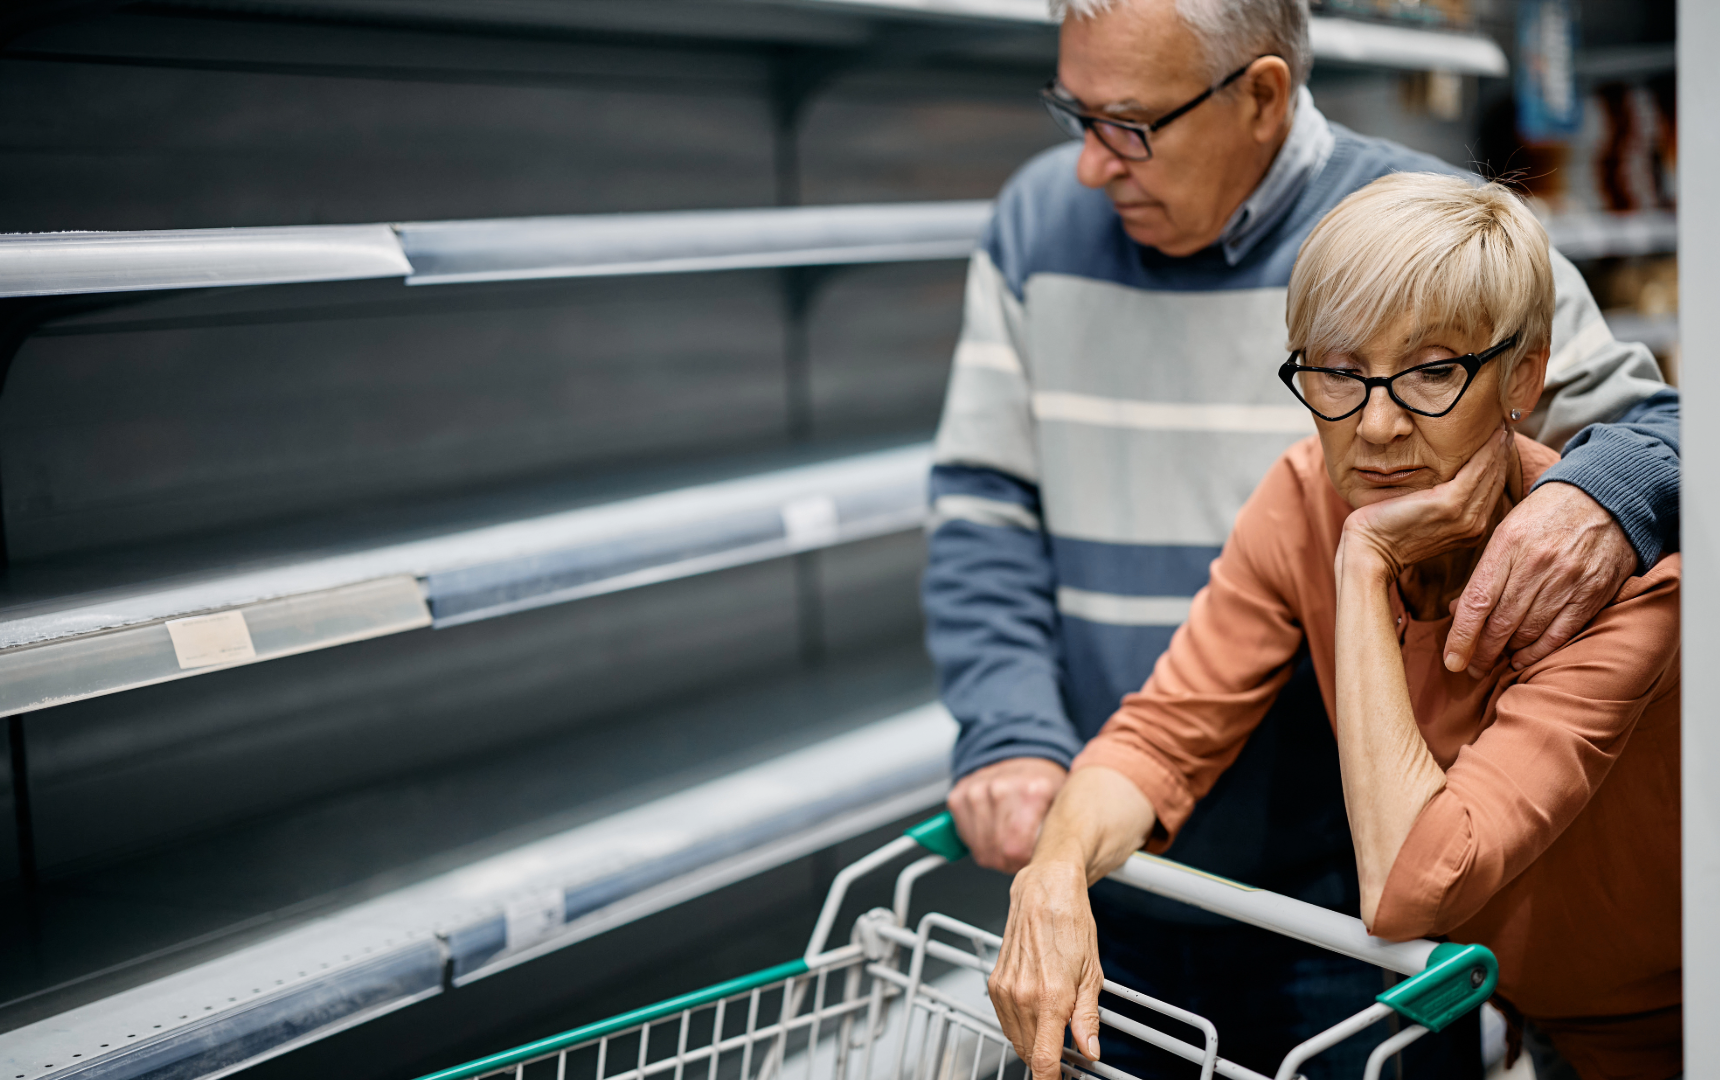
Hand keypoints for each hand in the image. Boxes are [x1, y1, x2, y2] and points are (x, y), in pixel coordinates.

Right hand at [947, 757, 1066, 872]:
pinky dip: (978, 841)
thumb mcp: (1065, 807)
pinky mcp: (958, 796)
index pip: (1017, 849)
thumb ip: (1064, 832)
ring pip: (981, 848)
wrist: (1023, 758)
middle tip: (1022, 853)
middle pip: (998, 852)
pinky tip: (992, 831)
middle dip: (1010, 861)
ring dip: (994, 853)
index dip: (1024, 862)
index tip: (1033, 859)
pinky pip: (966, 838)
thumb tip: (1058, 860)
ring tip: (1009, 841)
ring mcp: (975, 791)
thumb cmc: (1044, 787)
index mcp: (1032, 791)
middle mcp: (1000, 788)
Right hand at [988, 860, 1102, 1079]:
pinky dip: (1019, 1026)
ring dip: (1033, 1043)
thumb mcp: (1092, 973)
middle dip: (1047, 1060)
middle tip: (1067, 1055)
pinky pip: (1005, 1020)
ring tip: (1054, 1031)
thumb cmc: (1070, 923)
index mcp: (1051, 996)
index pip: (1043, 1059)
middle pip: (1029, 1052)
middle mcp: (1023, 995)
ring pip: (1015, 1038)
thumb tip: (1089, 1049)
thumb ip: (1088, 1018)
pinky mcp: (995, 983)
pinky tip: (1036, 1015)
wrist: (1044, 892)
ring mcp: (1005, 989)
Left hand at [1338, 427, 1511, 581]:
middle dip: (1502, 453)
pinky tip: (1494, 434)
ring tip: (1504, 424)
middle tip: (1508, 426)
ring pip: (1489, 473)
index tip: (1502, 440)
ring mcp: (1463, 517)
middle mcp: (1474, 526)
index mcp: (1470, 530)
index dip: (1498, 464)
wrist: (1369, 549)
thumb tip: (1446, 480)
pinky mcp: (1449, 504)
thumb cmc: (1387, 531)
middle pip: (1495, 481)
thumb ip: (1443, 503)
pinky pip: (1476, 470)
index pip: (1490, 491)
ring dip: (1499, 447)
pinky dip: (1487, 451)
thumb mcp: (1423, 517)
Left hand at [1444, 481, 1637, 675]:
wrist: (1605, 497)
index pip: (1477, 602)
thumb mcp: (1507, 531)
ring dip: (1507, 652)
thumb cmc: (1546, 515)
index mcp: (1508, 545)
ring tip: (1494, 661)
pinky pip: (1559, 633)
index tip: (1451, 660)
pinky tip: (1522, 659)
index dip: (1461, 636)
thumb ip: (1485, 573)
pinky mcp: (1592, 592)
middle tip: (1470, 668)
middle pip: (1501, 622)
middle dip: (1482, 652)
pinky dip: (1538, 652)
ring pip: (1528, 631)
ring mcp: (1567, 580)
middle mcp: (1537, 564)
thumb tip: (1457, 611)